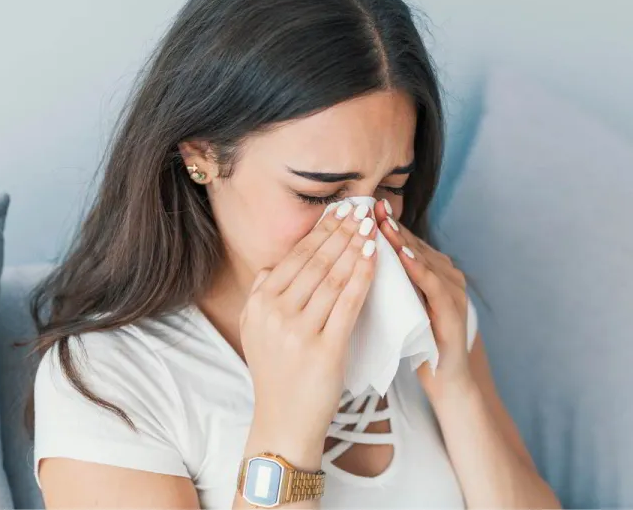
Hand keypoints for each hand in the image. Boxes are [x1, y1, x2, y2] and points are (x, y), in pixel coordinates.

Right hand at [240, 200, 377, 453]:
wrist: (284, 423)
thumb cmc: (277, 375)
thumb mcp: (257, 331)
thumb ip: (262, 294)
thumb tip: (275, 262)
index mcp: (259, 304)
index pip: (295, 257)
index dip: (321, 231)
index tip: (341, 211)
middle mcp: (274, 313)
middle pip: (315, 262)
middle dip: (341, 232)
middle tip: (361, 209)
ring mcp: (298, 331)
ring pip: (333, 277)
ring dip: (355, 247)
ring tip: (372, 227)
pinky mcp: (324, 349)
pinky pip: (348, 303)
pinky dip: (363, 276)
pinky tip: (375, 258)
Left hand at [373, 200, 471, 399]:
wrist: (445, 383)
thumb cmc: (414, 345)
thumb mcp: (395, 308)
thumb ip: (382, 283)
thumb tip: (345, 261)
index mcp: (430, 272)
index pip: (402, 242)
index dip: (380, 224)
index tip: (359, 207)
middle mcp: (445, 275)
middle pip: (412, 244)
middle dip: (389, 225)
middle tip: (366, 205)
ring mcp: (453, 292)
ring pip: (424, 259)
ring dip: (401, 240)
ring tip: (381, 223)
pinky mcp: (454, 312)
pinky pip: (434, 285)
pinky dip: (418, 268)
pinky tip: (402, 256)